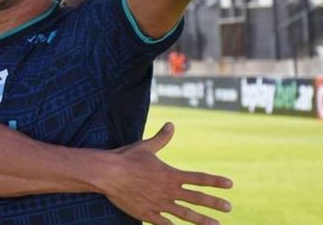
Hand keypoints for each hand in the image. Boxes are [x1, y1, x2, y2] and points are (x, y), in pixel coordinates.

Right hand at [104, 123, 231, 224]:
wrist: (108, 173)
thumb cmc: (126, 158)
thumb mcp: (145, 147)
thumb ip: (161, 138)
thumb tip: (171, 125)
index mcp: (170, 174)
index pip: (199, 178)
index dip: (215, 181)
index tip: (230, 184)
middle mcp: (169, 190)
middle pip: (197, 198)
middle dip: (214, 203)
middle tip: (229, 207)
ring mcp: (159, 204)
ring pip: (185, 214)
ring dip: (202, 220)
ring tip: (216, 224)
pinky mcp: (148, 214)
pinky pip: (165, 224)